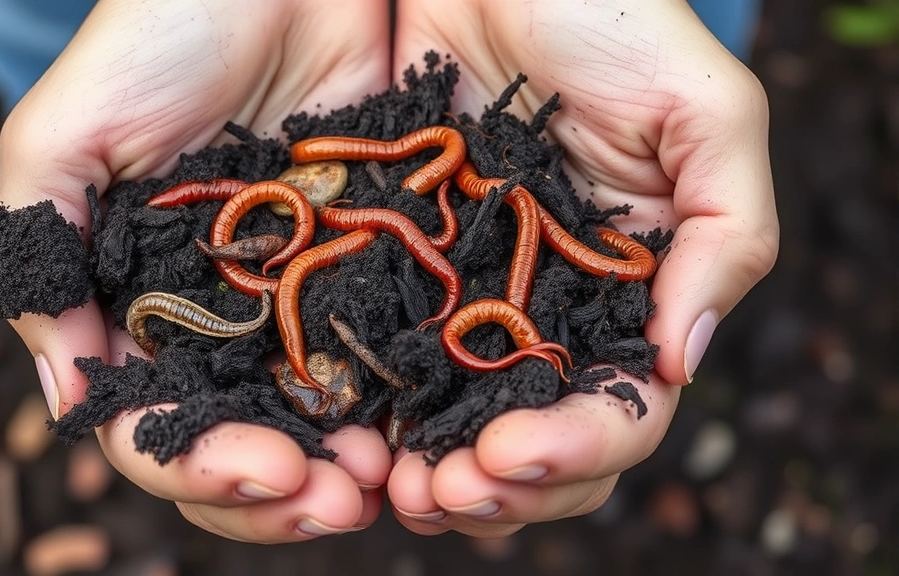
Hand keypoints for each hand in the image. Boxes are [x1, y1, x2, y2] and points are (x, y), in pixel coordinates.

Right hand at [0, 0, 391, 541]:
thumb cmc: (161, 34)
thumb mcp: (71, 140)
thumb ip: (47, 259)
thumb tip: (65, 397)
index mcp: (150, 308)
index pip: (162, 423)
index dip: (201, 464)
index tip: (263, 472)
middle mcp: (230, 319)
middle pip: (250, 441)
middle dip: (287, 489)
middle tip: (341, 500)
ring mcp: (308, 296)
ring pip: (328, 416)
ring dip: (358, 463)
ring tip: (399, 477)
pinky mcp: (380, 261)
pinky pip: (395, 348)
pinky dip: (414, 396)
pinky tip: (440, 419)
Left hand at [389, 0, 776, 535]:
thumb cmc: (609, 20)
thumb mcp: (703, 112)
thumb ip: (726, 234)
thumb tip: (678, 364)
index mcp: (628, 295)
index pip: (621, 410)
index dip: (579, 449)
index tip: (516, 453)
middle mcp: (549, 312)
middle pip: (537, 439)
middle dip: (498, 486)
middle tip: (442, 493)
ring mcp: (468, 297)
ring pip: (458, 420)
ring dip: (431, 470)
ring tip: (391, 484)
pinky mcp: (398, 269)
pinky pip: (385, 358)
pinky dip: (372, 408)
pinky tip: (345, 430)